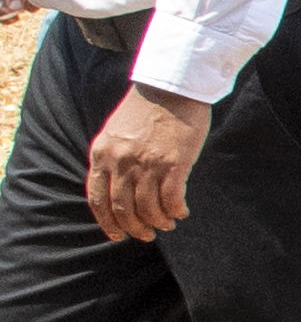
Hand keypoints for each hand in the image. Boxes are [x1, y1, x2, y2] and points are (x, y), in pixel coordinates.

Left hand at [86, 84, 209, 240]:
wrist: (172, 87)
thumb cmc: (146, 109)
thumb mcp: (115, 133)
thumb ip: (112, 159)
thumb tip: (118, 188)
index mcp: (102, 154)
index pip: (97, 199)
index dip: (107, 222)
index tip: (117, 234)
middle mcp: (121, 162)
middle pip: (122, 208)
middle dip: (134, 228)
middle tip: (145, 234)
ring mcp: (147, 163)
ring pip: (148, 208)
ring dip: (157, 222)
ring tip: (166, 224)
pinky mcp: (174, 163)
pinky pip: (172, 199)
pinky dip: (176, 211)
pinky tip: (181, 212)